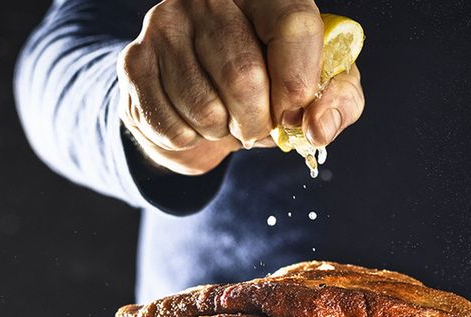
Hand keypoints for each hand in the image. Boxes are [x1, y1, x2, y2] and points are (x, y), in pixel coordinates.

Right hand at [117, 0, 365, 174]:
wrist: (199, 96)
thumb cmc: (268, 85)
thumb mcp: (316, 88)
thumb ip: (337, 101)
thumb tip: (316, 128)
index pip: (292, 23)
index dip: (299, 82)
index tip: (296, 115)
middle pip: (243, 75)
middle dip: (258, 122)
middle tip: (258, 126)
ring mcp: (165, 24)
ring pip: (205, 107)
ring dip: (224, 132)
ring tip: (225, 118)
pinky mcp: (134, 61)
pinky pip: (172, 125)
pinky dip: (192, 139)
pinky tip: (194, 120)